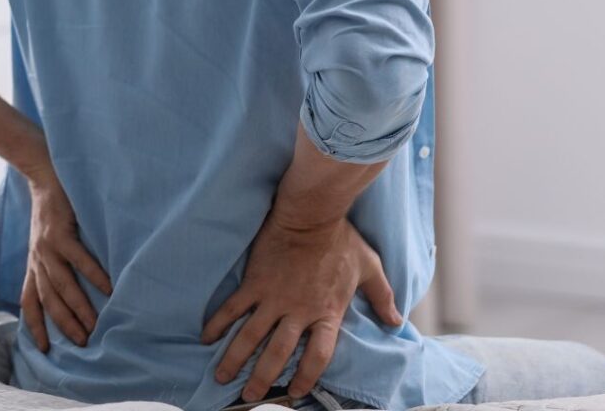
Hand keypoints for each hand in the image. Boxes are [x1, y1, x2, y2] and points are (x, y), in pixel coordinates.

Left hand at [20, 165, 112, 351]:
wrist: (44, 172)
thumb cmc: (53, 206)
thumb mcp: (46, 238)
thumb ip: (54, 260)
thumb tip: (73, 283)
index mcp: (35, 263)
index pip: (30, 301)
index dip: (35, 326)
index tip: (45, 350)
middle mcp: (38, 259)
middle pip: (49, 300)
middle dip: (64, 324)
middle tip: (82, 343)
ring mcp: (47, 246)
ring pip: (62, 286)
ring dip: (78, 308)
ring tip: (94, 325)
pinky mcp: (60, 232)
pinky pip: (78, 259)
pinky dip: (93, 275)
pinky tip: (108, 288)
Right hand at [200, 213, 401, 402]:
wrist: (310, 213)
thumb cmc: (340, 239)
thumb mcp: (368, 268)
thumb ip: (382, 297)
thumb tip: (396, 321)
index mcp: (326, 313)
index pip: (318, 356)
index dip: (307, 377)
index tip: (297, 391)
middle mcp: (297, 312)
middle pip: (277, 354)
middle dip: (262, 378)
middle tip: (250, 395)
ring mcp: (273, 298)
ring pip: (250, 337)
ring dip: (235, 359)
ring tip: (223, 377)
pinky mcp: (254, 282)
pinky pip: (233, 308)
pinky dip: (219, 323)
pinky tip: (208, 337)